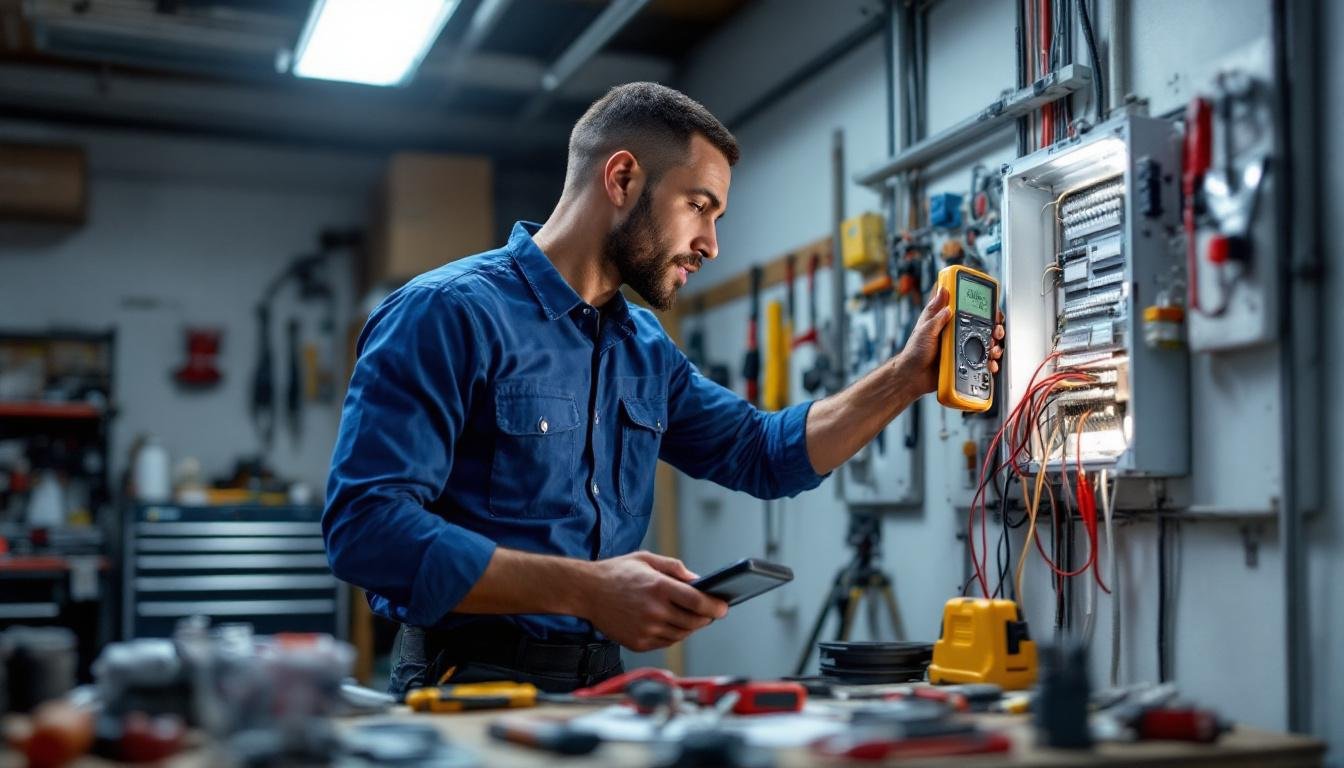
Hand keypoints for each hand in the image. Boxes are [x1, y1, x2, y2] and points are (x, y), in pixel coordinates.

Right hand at [579, 551, 727, 652]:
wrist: (585, 591)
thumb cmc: (615, 573)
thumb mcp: (646, 560)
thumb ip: (674, 568)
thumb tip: (697, 580)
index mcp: (659, 587)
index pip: (698, 602)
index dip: (715, 607)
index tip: (723, 608)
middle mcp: (654, 611)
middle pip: (693, 622)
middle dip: (705, 618)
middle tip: (709, 612)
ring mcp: (646, 630)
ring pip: (681, 634)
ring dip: (690, 627)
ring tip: (690, 617)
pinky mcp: (638, 643)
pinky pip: (666, 642)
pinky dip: (673, 634)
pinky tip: (670, 623)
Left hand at [896, 287, 1004, 394]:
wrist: (913, 377)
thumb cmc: (914, 353)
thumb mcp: (924, 330)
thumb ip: (936, 314)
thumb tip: (944, 292)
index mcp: (947, 322)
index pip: (967, 309)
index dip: (981, 306)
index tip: (992, 308)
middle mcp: (956, 334)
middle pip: (983, 326)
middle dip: (994, 327)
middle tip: (995, 331)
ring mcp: (962, 348)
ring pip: (985, 344)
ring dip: (994, 345)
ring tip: (993, 349)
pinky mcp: (964, 362)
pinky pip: (981, 361)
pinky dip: (989, 362)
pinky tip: (991, 363)